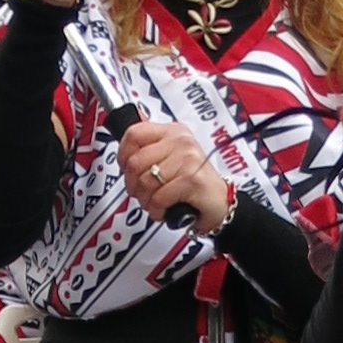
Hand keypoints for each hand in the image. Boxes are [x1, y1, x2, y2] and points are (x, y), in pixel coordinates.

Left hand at [115, 117, 230, 228]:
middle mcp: (181, 142)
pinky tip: (163, 210)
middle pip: (135, 161)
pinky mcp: (192, 181)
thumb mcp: (171, 157)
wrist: (219, 202)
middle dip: (132, 185)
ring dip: (145, 200)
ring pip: (145, 182)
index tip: (127, 168)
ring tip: (154, 203)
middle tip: (141, 193)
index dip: (123, 155)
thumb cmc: (194, 181)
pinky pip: (159, 197)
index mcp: (173, 131)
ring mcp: (188, 160)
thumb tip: (126, 137)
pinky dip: (156, 210)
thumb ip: (150, 147)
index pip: (134, 134)